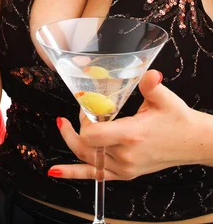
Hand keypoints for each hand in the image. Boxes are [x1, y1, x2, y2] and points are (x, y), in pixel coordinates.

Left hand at [50, 70, 199, 180]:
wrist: (194, 142)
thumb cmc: (178, 119)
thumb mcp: (165, 99)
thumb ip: (152, 86)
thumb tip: (150, 73)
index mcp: (131, 135)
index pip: (93, 134)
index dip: (83, 119)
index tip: (87, 105)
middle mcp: (125, 155)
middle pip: (85, 146)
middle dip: (73, 129)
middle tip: (70, 115)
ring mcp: (125, 168)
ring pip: (87, 160)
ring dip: (71, 143)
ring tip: (62, 126)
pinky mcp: (126, 173)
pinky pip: (96, 176)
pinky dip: (74, 173)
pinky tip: (55, 171)